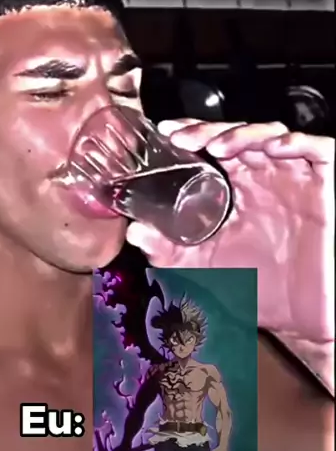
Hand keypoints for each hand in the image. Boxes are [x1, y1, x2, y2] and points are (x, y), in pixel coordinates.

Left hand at [126, 120, 333, 390]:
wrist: (307, 319)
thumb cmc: (265, 291)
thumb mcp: (207, 270)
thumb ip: (170, 254)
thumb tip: (134, 233)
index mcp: (240, 190)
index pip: (215, 147)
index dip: (193, 134)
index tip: (166, 133)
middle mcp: (268, 178)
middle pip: (239, 135)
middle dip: (210, 130)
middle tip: (184, 138)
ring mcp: (298, 179)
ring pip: (274, 135)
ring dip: (245, 134)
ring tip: (220, 146)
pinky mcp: (327, 185)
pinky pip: (320, 151)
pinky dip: (299, 143)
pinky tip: (275, 148)